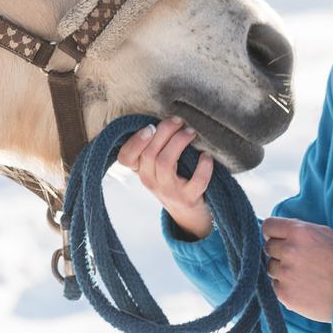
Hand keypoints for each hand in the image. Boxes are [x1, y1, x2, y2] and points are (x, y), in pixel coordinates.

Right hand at [116, 116, 214, 238]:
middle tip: (179, 121)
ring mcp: (168, 192)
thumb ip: (155, 146)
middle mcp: (150, 182)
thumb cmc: (174, 180)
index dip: (135, 141)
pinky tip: (207, 156)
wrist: (188, 216)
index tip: (150, 127)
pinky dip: (203, 167)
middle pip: (150, 154)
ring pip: (165, 163)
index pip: (125, 158)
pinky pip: (196, 182)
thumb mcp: (157, 167)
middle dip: (164, 132)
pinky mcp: (188, 199)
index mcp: (141, 171)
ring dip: (179, 143)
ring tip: (191, 132)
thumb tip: (165, 117)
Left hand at [262, 216, 332, 322]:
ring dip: (282, 271)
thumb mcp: (325, 234)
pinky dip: (286, 287)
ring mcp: (285, 273)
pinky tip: (303, 287)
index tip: (278, 239)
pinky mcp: (284, 293)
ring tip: (303, 275)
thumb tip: (277, 231)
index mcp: (299, 232)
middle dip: (279, 252)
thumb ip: (299, 229)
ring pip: (270, 267)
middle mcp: (289, 251)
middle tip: (298, 260)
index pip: (268, 226)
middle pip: (268, 248)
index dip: (272, 233)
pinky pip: (275, 285)